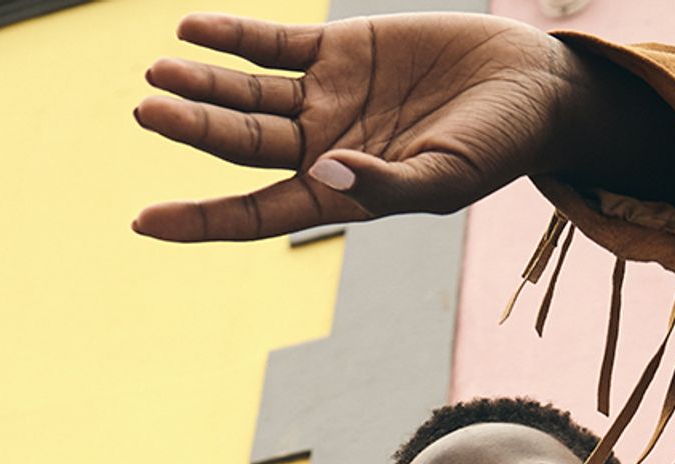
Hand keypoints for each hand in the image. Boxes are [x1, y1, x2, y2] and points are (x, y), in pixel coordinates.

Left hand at [131, 11, 581, 242]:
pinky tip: (192, 30)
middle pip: (241, 145)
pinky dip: (233, 35)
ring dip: (202, 84)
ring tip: (156, 73)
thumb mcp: (446, 180)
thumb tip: (324, 175)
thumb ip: (386, 186)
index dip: (201, 219)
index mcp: (341, 196)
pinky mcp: (340, 48)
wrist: (529, 88)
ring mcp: (327, 98)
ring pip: (248, 93)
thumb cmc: (497, 150)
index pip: (257, 214)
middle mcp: (323, 150)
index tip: (145, 222)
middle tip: (147, 111)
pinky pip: (274, 42)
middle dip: (192, 130)